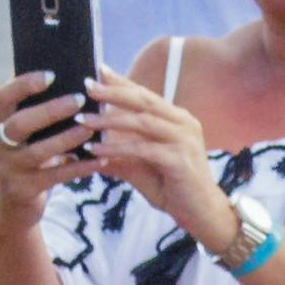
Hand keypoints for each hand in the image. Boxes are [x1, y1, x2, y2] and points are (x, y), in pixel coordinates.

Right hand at [0, 75, 96, 208]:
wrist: (14, 207)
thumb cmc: (29, 161)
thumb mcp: (25, 138)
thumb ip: (39, 115)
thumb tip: (77, 85)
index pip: (3, 98)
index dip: (24, 84)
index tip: (51, 75)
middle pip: (18, 124)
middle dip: (49, 110)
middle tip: (78, 100)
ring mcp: (7, 170)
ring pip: (37, 152)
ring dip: (66, 138)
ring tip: (91, 128)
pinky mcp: (22, 191)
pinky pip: (55, 176)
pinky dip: (79, 167)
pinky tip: (100, 159)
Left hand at [69, 66, 225, 243]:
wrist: (201, 214)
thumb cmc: (172, 188)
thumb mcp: (140, 167)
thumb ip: (119, 153)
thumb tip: (88, 145)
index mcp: (177, 119)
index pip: (146, 95)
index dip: (123, 82)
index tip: (98, 70)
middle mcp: (184, 124)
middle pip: (144, 101)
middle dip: (114, 92)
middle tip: (88, 86)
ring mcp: (184, 140)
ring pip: (142, 122)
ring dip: (110, 120)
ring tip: (83, 120)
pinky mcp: (179, 160)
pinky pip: (142, 149)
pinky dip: (117, 148)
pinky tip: (95, 149)